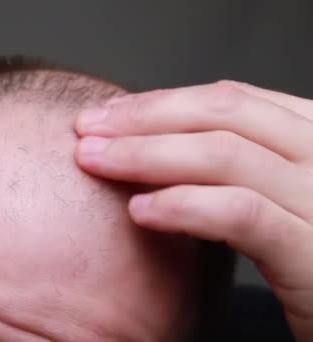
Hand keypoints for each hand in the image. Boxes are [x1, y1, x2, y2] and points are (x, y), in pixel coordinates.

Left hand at [73, 81, 312, 339]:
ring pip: (224, 155)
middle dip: (144, 119)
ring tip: (95, 160)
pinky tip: (139, 211)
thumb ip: (237, 168)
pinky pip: (241, 214)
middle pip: (223, 115)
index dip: (161, 103)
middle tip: (87, 129)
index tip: (109, 115)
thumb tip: (156, 146)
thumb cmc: (306, 259)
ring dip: (145, 154)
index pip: (231, 102)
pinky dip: (183, 205)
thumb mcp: (279, 199)